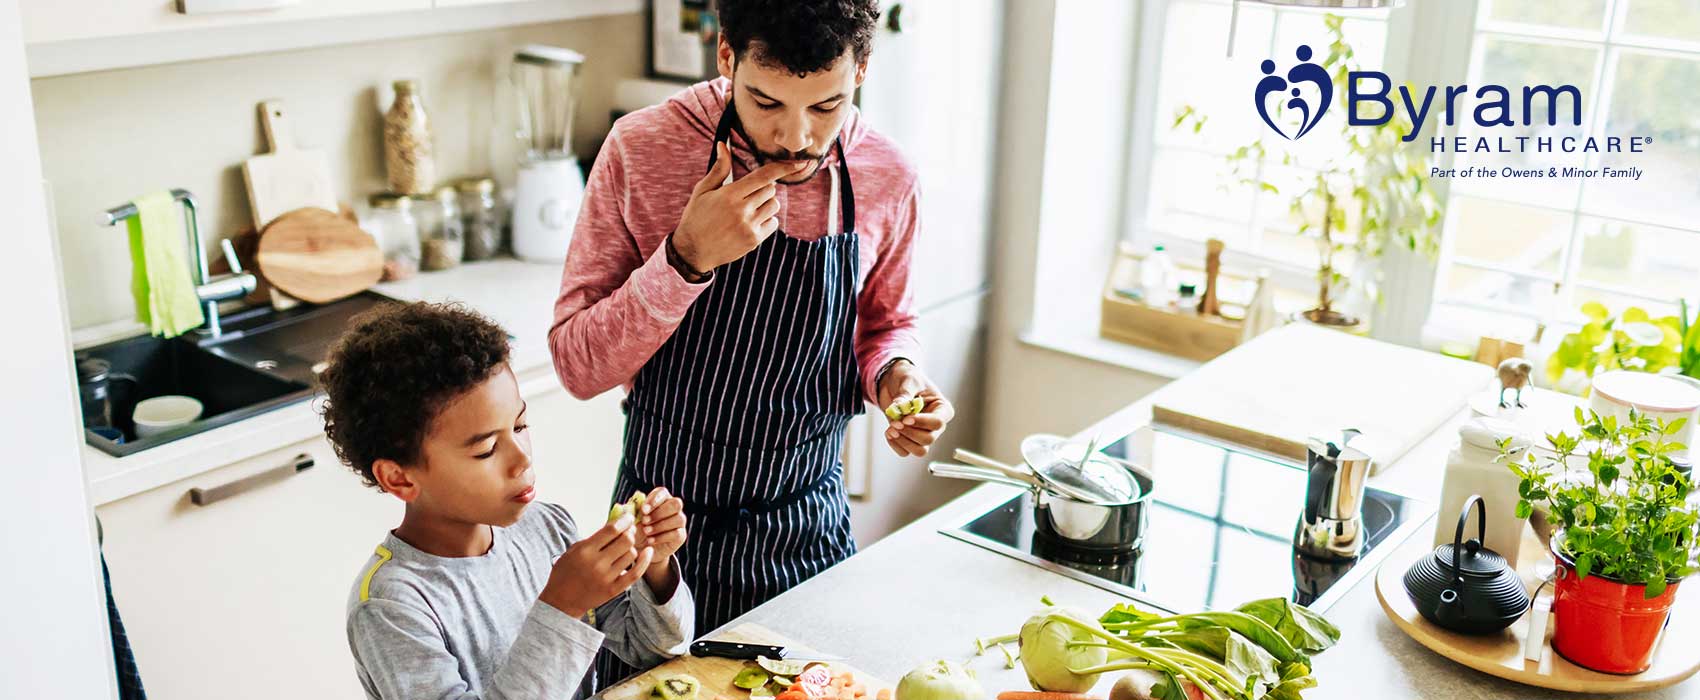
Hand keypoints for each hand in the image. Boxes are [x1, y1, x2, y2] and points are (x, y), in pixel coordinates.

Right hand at [537, 514, 653, 618]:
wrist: (561, 601)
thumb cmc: (566, 571)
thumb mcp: (574, 550)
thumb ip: (595, 537)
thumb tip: (617, 522)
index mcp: (585, 551)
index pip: (611, 530)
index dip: (624, 520)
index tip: (629, 516)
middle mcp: (597, 564)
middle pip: (625, 540)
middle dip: (629, 532)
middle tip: (629, 530)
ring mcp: (606, 578)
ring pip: (631, 554)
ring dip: (631, 547)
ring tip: (625, 547)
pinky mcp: (614, 590)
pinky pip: (636, 573)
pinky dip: (645, 561)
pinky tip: (648, 551)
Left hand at [638, 487, 686, 598]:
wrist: (641, 550)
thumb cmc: (635, 531)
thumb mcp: (630, 521)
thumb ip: (629, 511)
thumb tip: (627, 503)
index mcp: (661, 499)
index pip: (663, 492)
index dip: (654, 500)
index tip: (643, 510)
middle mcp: (673, 509)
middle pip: (676, 504)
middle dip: (659, 512)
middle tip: (645, 521)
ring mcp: (679, 522)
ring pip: (679, 518)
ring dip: (660, 525)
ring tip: (646, 532)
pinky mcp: (680, 535)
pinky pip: (677, 533)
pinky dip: (662, 537)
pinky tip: (650, 540)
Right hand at [672, 142, 809, 271]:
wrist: (693, 250)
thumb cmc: (696, 216)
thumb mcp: (703, 190)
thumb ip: (719, 168)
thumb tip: (724, 145)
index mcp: (730, 195)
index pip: (763, 176)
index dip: (783, 168)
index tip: (800, 163)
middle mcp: (742, 210)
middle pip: (770, 189)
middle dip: (763, 187)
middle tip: (747, 194)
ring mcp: (749, 226)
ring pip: (774, 205)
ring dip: (766, 203)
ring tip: (747, 209)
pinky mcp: (754, 240)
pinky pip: (773, 222)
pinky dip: (767, 219)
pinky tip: (750, 222)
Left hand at [875, 360, 954, 456]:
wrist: (893, 384)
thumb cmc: (907, 379)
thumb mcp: (908, 381)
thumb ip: (905, 395)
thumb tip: (898, 408)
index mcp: (942, 409)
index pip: (938, 422)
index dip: (922, 423)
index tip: (906, 418)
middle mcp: (935, 425)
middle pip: (928, 439)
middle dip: (910, 432)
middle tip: (895, 422)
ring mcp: (923, 434)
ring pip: (919, 450)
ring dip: (903, 441)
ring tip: (890, 428)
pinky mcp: (910, 440)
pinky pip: (905, 452)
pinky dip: (895, 445)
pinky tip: (889, 432)